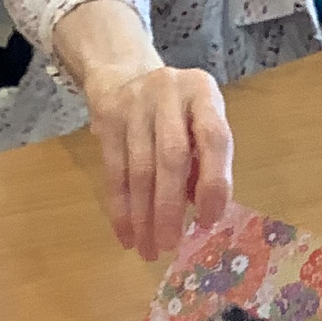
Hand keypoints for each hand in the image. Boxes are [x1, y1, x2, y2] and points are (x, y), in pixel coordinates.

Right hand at [87, 63, 233, 260]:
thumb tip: (202, 215)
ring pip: (139, 169)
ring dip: (142, 216)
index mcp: (203, 93)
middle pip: (170, 157)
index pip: (214, 137)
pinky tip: (126, 234)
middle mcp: (169, 92)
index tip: (208, 220)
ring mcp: (134, 103)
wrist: (125, 72)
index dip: (213, 182)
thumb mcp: (200, 122)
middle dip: (169, 207)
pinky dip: (120, 207)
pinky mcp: (107, 117)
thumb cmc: (177, 110)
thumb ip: (206, 162)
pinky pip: (114, 171)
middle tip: (169, 245)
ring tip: (148, 248)